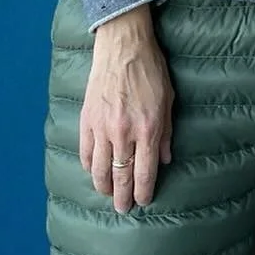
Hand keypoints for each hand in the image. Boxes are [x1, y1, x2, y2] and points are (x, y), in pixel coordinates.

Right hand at [79, 4, 174, 212]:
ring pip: (100, 170)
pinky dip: (90, 166)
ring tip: (108, 194)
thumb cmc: (150, 69)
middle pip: (121, 177)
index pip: (144, 172)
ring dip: (104, 186)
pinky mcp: (87, 120)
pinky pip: (86, 153)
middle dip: (122, 197)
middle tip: (123, 209)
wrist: (122, 45)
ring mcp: (102, 128)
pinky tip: (94, 172)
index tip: (143, 201)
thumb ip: (165, 132)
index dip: (144, 191)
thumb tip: (164, 159)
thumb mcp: (168, 99)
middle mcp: (123, 133)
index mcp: (147, 129)